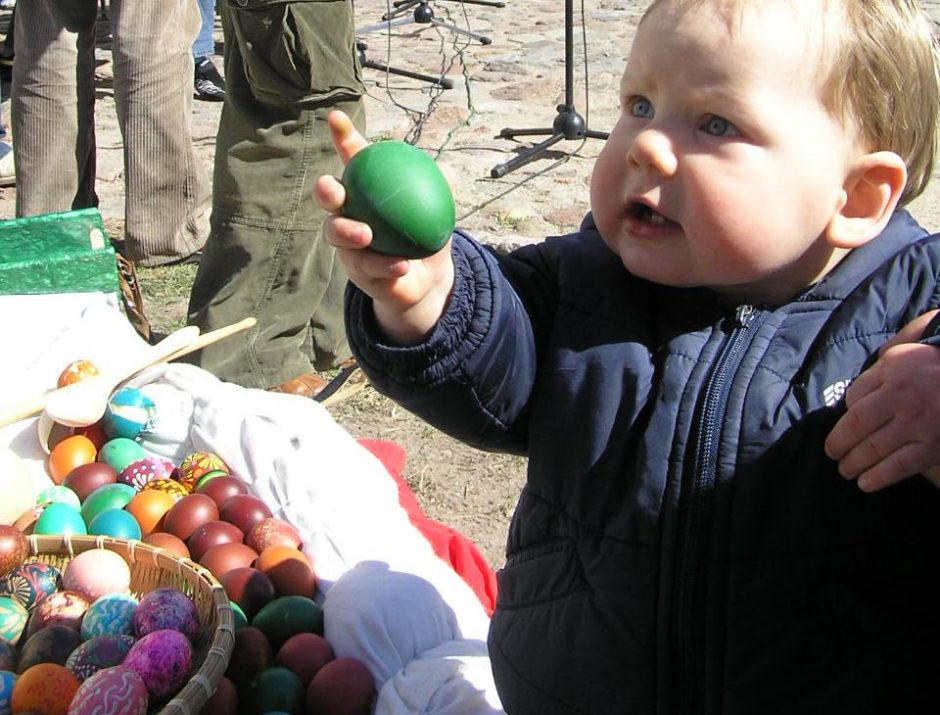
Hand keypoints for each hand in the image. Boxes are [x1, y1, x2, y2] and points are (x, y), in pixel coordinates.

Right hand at [314, 111, 454, 344]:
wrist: (428, 276)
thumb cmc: (426, 231)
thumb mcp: (438, 206)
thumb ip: (440, 185)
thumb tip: (445, 171)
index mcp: (366, 187)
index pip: (352, 157)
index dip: (342, 138)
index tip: (337, 118)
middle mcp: (349, 211)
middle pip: (328, 196)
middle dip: (325, 189)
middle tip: (336, 190)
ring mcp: (347, 241)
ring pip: (336, 232)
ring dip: (348, 231)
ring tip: (365, 234)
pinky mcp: (356, 269)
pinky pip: (367, 266)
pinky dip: (385, 264)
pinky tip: (401, 265)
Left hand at [825, 310, 939, 490]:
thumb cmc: (933, 370)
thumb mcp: (904, 356)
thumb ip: (878, 370)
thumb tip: (853, 396)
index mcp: (894, 374)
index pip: (854, 397)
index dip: (842, 413)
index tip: (840, 426)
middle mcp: (903, 399)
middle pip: (856, 425)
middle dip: (838, 443)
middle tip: (831, 453)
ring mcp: (918, 425)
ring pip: (874, 448)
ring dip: (853, 463)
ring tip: (845, 470)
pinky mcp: (932, 447)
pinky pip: (900, 466)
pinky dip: (879, 477)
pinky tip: (865, 484)